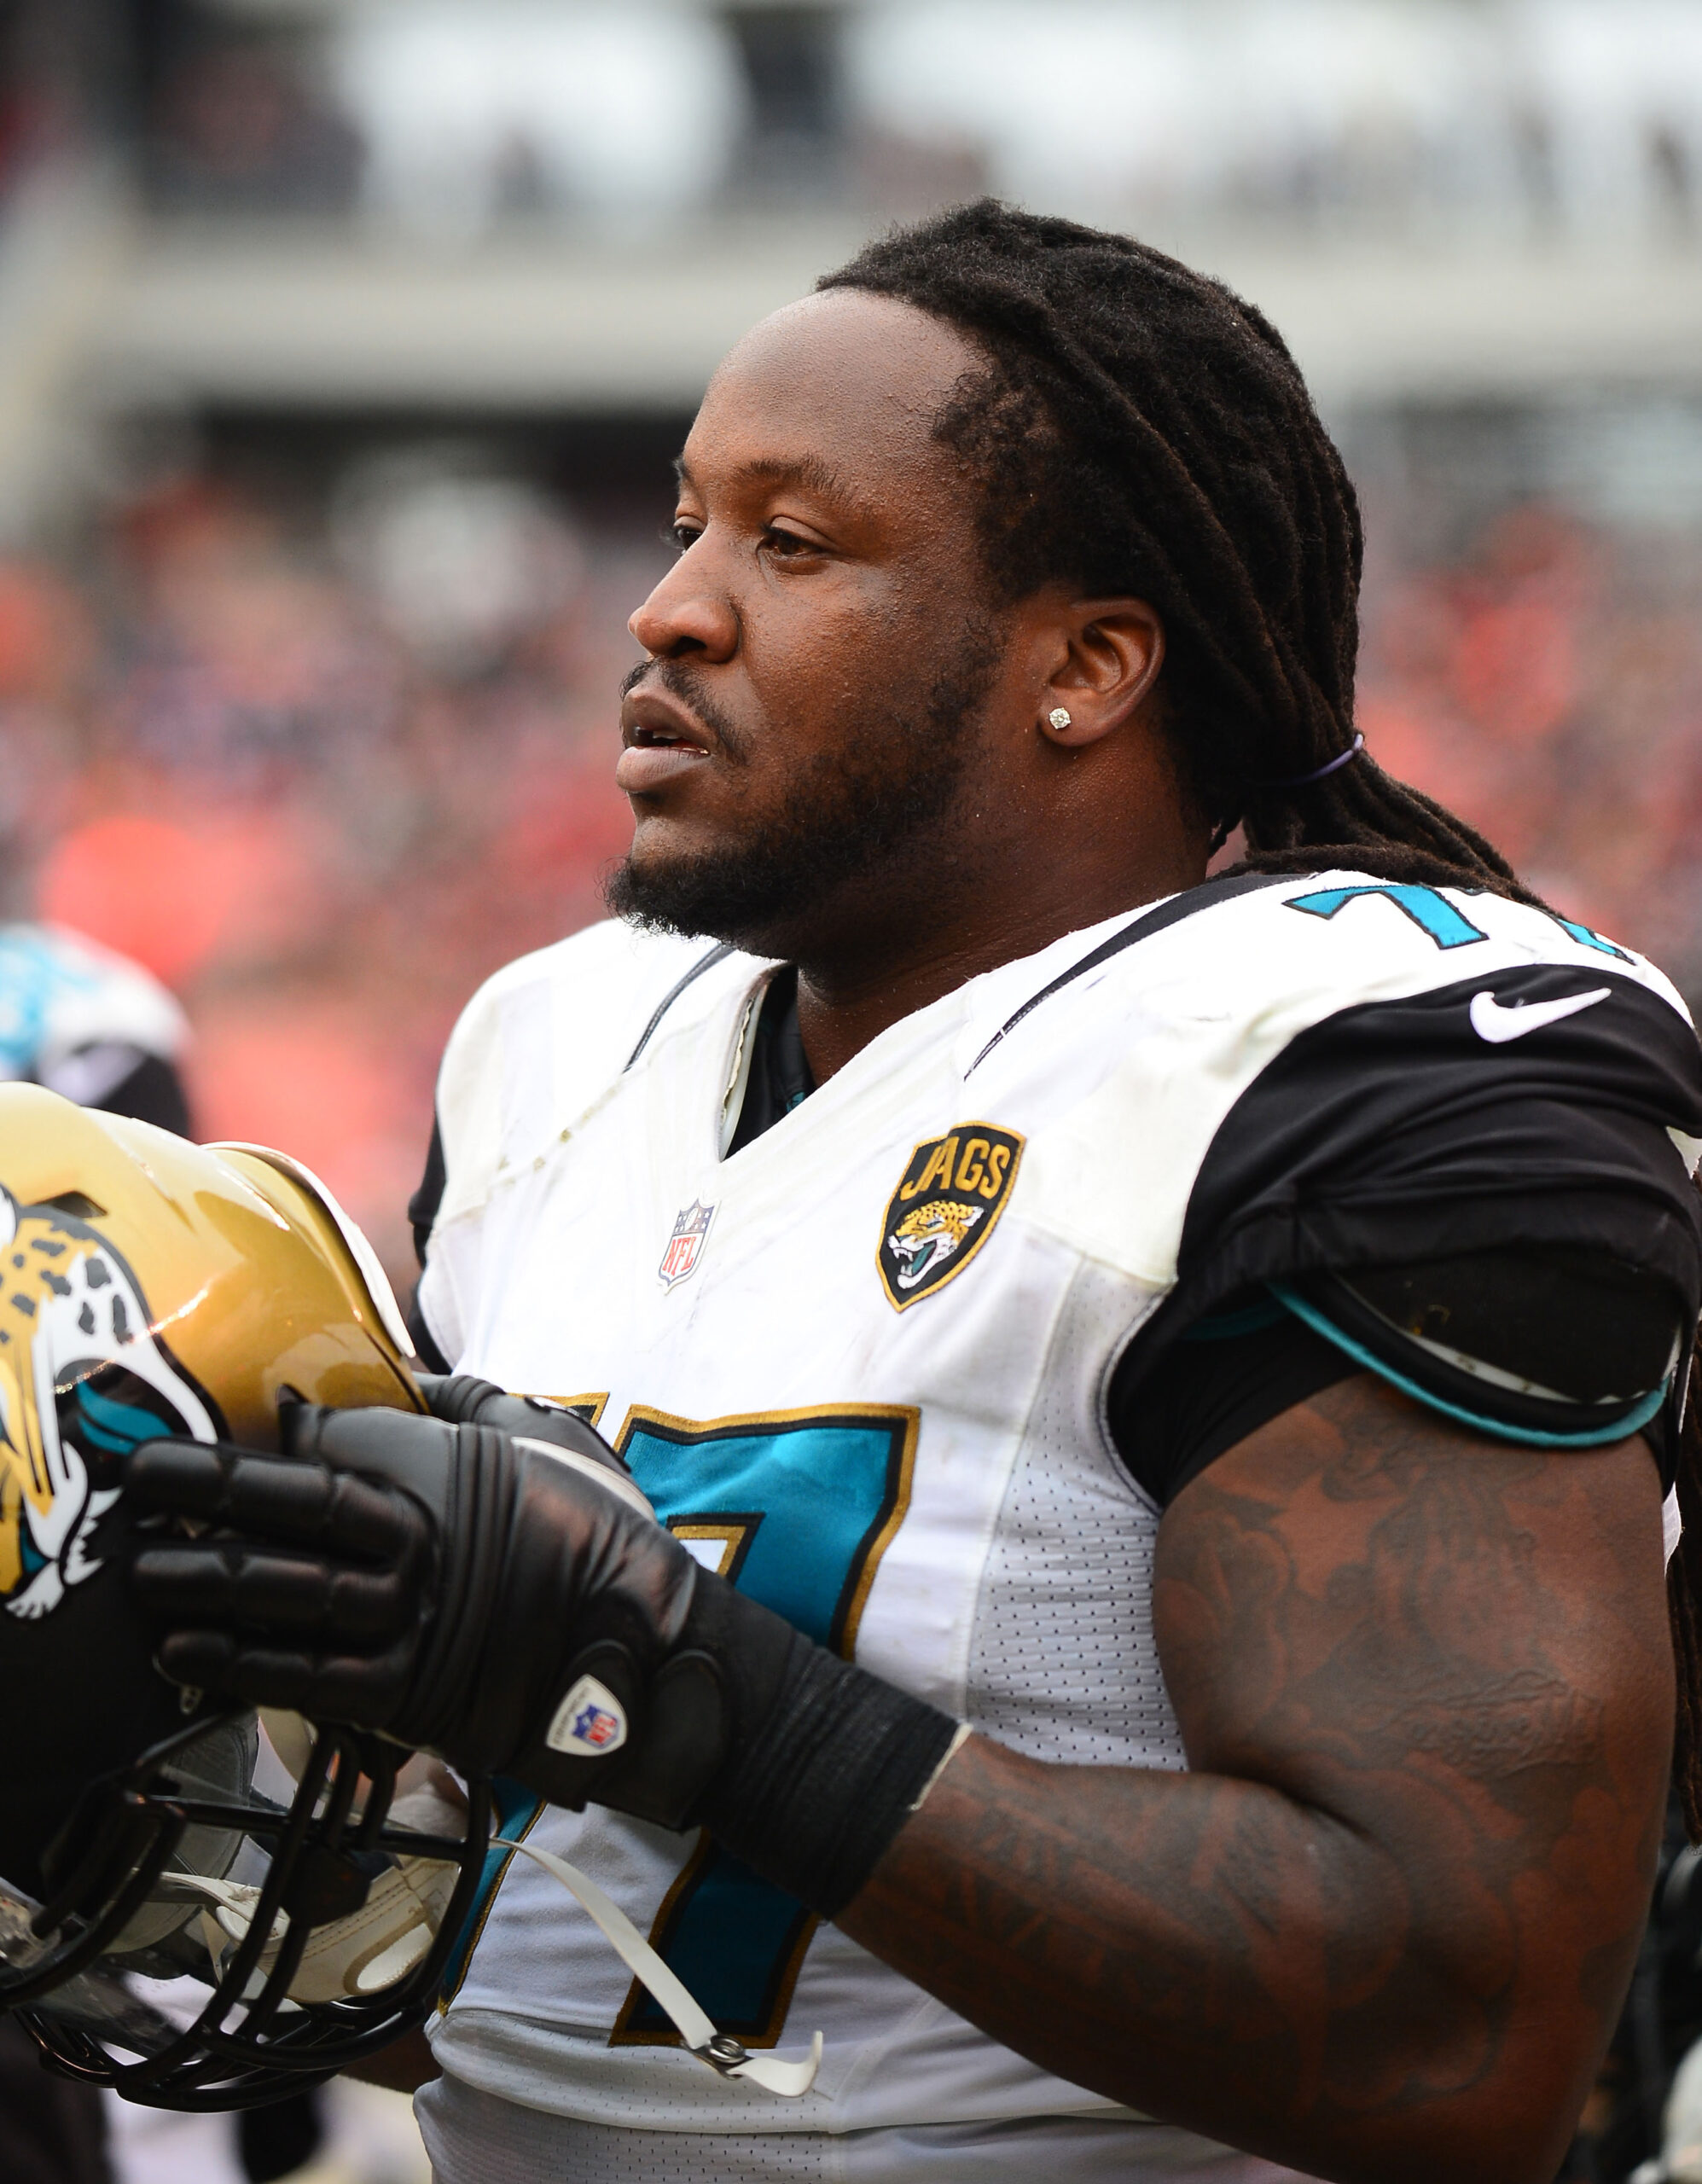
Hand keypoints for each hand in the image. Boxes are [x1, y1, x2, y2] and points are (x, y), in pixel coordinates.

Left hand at [129, 1373, 960, 1912]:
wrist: (653, 1656)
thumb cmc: (607, 1539)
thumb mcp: (554, 1443)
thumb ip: (475, 1404)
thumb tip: (407, 1372)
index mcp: (457, 1471)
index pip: (340, 1444)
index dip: (274, 1442)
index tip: (221, 1437)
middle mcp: (427, 1541)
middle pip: (296, 1509)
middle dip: (210, 1492)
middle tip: (139, 1476)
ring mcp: (417, 1621)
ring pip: (289, 1594)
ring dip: (205, 1580)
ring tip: (142, 1571)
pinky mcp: (412, 1695)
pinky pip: (307, 1678)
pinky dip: (241, 1664)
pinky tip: (188, 1652)